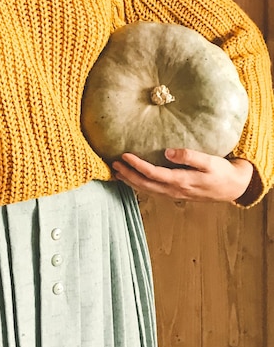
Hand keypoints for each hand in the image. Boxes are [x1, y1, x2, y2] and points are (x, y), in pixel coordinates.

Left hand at [112, 148, 252, 202]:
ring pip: (147, 190)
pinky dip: (140, 186)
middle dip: (128, 175)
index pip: (152, 173)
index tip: (125, 155)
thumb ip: (189, 156)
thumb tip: (168, 152)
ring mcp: (173, 194)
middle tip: (114, 164)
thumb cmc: (221, 172)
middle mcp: (174, 190)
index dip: (137, 165)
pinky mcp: (175, 194)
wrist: (233, 187)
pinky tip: (133, 180)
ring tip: (118, 172)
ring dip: (131, 181)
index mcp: (181, 181)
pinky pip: (152, 191)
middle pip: (145, 184)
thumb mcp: (209, 161)